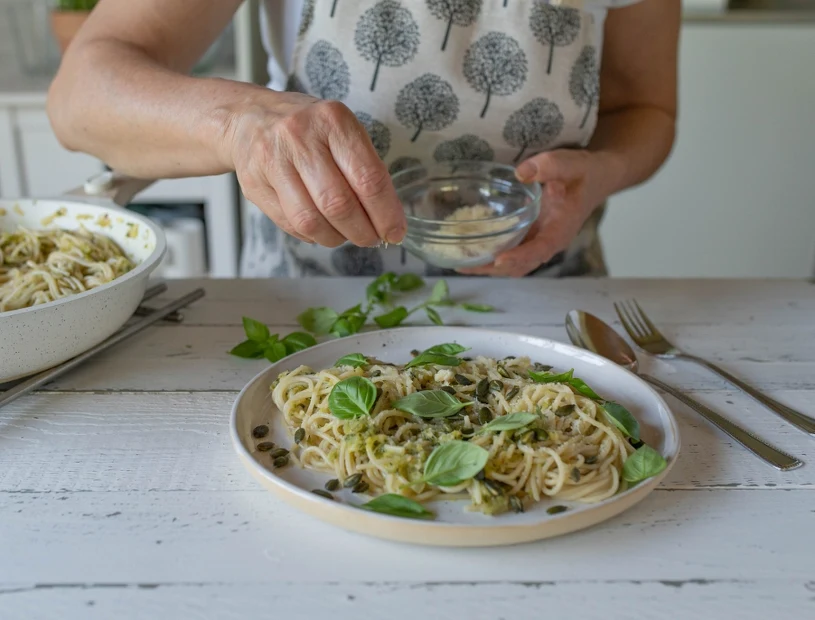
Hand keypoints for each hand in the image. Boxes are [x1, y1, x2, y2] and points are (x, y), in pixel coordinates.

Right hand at [224, 92, 405, 247]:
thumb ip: (364, 168)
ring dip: (336, 238)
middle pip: (339, 204)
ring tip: (346, 236)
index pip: (368, 178)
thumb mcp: (341, 132)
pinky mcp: (254, 183)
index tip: (395, 232)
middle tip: (372, 239)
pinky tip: (320, 229)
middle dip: (362, 232)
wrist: (249, 118)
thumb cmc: (308, 129)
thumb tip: (387, 218)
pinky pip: (290, 224)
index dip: (386, 213)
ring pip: (311, 220)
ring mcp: (273, 160)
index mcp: (333, 120)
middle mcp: (300, 137)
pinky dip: (312, 235)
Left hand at [458, 149, 615, 277]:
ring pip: (513, 264)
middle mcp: (548, 241)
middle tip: (463, 264)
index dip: (520, 257)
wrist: (596, 178)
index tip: (498, 260)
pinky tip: (470, 249)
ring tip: (459, 262)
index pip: (540, 250)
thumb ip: (550, 166)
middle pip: (521, 265)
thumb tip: (522, 172)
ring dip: (488, 266)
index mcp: (561, 229)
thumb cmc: (584, 173)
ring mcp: (539, 242)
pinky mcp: (531, 237)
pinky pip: (510, 252)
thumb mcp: (571, 163)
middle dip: (493, 268)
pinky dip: (491, 255)